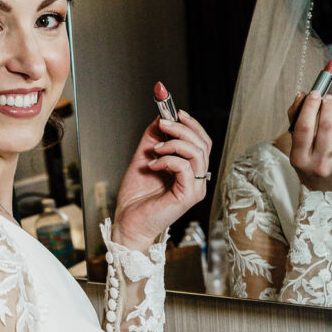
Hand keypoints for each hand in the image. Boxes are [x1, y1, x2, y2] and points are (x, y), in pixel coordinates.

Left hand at [111, 110, 211, 251]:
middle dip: (183, 128)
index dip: (191, 124)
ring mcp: (195, 188)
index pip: (202, 141)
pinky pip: (185, 168)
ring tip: (156, 148)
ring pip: (198, 153)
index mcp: (191, 170)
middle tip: (163, 123)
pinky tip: (153, 164)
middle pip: (203, 144)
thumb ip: (154, 138)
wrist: (128, 221)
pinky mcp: (188, 196)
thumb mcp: (145, 157)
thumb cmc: (136, 196)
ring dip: (175, 142)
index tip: (175, 111)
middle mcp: (197, 179)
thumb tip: (161, 116)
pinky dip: (168, 160)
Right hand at [288, 91, 331, 194]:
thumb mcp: (298, 150)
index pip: (304, 128)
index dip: (310, 107)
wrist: (328, 199)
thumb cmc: (311, 166)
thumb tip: (302, 95)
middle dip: (329, 107)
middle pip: (326, 126)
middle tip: (329, 99)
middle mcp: (318, 165)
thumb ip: (296, 121)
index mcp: (299, 159)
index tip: (315, 94)